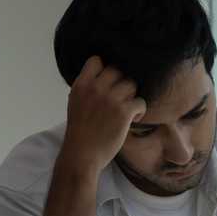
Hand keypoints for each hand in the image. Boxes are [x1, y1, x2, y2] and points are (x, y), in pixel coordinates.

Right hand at [59, 55, 146, 175]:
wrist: (81, 154)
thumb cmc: (80, 132)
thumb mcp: (76, 103)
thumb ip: (87, 89)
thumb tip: (103, 77)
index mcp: (81, 85)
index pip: (96, 61)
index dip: (105, 69)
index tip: (109, 82)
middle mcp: (96, 88)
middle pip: (117, 71)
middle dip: (121, 84)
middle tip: (121, 98)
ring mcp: (110, 99)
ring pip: (131, 84)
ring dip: (132, 96)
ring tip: (128, 110)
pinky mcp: (123, 112)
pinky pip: (140, 101)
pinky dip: (140, 110)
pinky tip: (134, 118)